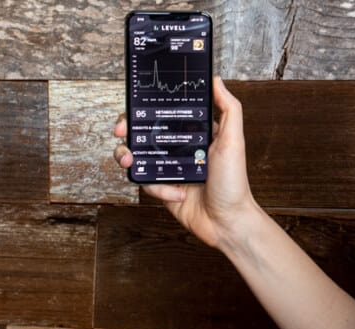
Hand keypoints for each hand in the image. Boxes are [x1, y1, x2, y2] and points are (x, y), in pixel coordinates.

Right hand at [113, 76, 258, 248]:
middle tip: (121, 132)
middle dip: (127, 129)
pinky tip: (177, 193)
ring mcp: (169, 168)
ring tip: (130, 160)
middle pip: (143, 131)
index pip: (165, 112)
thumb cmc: (234, 183)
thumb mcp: (234, 141)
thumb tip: (216, 80)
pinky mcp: (162, 189)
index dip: (146, 107)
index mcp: (194, 133)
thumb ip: (229, 109)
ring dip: (128, 156)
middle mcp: (179, 148)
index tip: (134, 105)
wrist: (228, 222)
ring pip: (137, 155)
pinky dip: (158, 188)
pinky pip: (145, 182)